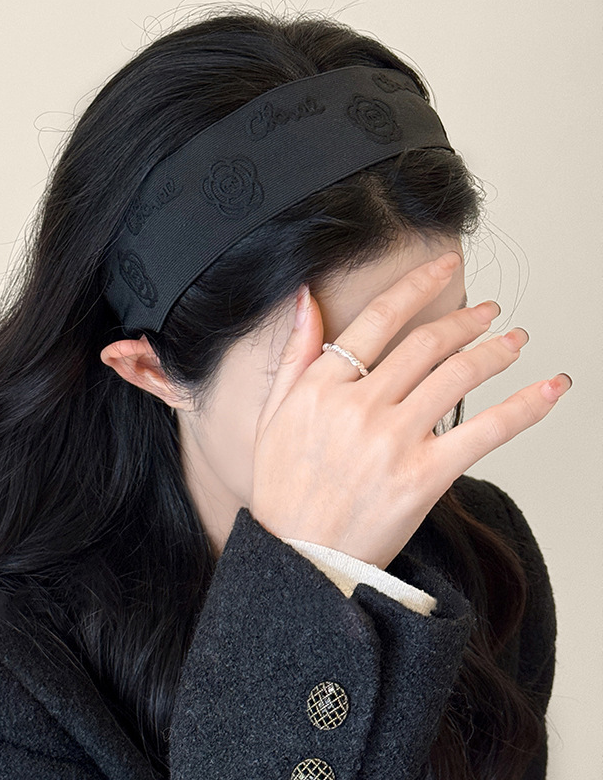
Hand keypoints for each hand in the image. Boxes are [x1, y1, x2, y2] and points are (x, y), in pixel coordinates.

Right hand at [249, 252, 570, 569]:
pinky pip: (484, 432)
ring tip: (516, 341)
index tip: (444, 267)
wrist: (300, 556)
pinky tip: (551, 388)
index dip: (417, 285)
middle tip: (488, 311)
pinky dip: (525, 407)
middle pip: (426, 344)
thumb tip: (304, 299)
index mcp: (321, 387)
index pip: (377, 320)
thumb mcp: (273, 415)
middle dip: (466, 319)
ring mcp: (393, 441)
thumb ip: (294, 354)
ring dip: (497, 351)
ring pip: (458, 376)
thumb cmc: (284, 489)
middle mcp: (358, 407)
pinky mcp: (423, 477)